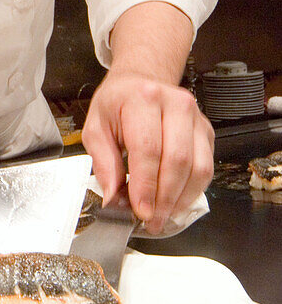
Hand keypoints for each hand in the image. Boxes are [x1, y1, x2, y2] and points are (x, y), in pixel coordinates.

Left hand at [81, 71, 213, 232]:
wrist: (140, 83)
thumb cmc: (117, 105)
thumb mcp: (96, 127)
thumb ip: (103, 162)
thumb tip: (113, 197)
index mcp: (142, 99)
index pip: (148, 149)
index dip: (146, 185)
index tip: (140, 210)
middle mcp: (175, 104)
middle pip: (178, 161)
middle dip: (165, 198)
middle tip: (151, 220)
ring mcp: (196, 117)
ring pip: (198, 167)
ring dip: (181, 199)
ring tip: (162, 215)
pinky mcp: (206, 131)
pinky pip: (206, 167)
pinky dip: (192, 191)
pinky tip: (175, 202)